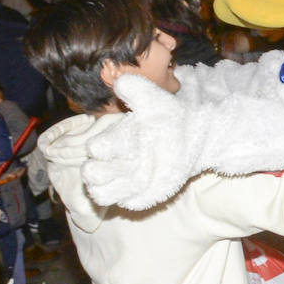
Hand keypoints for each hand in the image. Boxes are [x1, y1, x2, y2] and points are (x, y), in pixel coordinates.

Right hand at [83, 75, 197, 208]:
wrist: (192, 137)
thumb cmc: (168, 118)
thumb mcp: (153, 100)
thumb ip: (136, 90)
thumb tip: (120, 81)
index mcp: (113, 139)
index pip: (94, 149)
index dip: (104, 148)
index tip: (125, 142)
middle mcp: (114, 161)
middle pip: (91, 174)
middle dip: (104, 171)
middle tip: (129, 162)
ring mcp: (125, 180)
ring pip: (101, 193)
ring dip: (116, 188)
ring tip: (139, 175)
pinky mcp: (138, 194)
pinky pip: (126, 203)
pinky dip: (133, 197)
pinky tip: (150, 185)